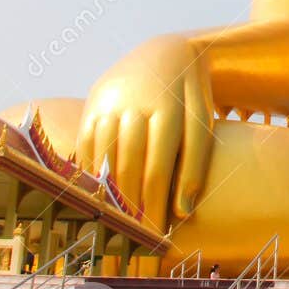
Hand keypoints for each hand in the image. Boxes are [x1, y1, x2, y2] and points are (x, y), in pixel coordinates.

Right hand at [75, 35, 213, 227]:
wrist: (167, 52)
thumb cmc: (192, 97)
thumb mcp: (203, 122)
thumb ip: (196, 164)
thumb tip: (183, 212)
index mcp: (167, 109)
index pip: (158, 169)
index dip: (156, 204)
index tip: (158, 233)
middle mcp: (134, 104)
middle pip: (128, 167)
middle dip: (133, 206)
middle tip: (137, 236)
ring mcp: (108, 102)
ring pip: (103, 158)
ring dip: (110, 194)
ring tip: (120, 221)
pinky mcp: (92, 103)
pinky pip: (86, 145)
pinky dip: (91, 172)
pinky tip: (99, 194)